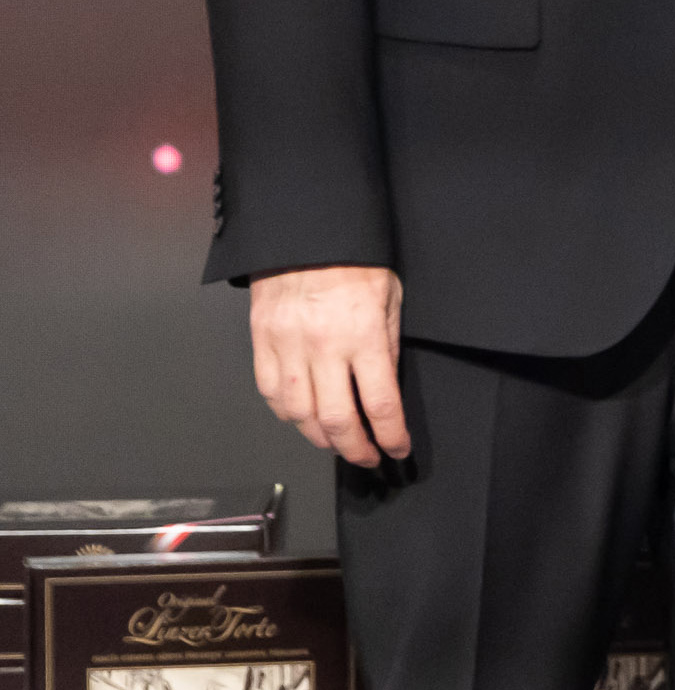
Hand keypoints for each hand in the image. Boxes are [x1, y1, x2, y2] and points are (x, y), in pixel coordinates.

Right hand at [247, 265, 410, 467]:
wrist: (304, 232)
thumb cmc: (355, 260)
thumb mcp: (391, 297)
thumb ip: (387, 345)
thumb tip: (385, 388)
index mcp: (363, 336)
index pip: (380, 404)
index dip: (391, 435)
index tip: (397, 449)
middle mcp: (323, 348)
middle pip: (337, 421)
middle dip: (355, 448)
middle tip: (367, 457)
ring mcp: (287, 347)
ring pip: (299, 415)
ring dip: (320, 437)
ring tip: (337, 442)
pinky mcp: (261, 343)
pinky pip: (272, 393)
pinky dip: (288, 414)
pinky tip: (302, 418)